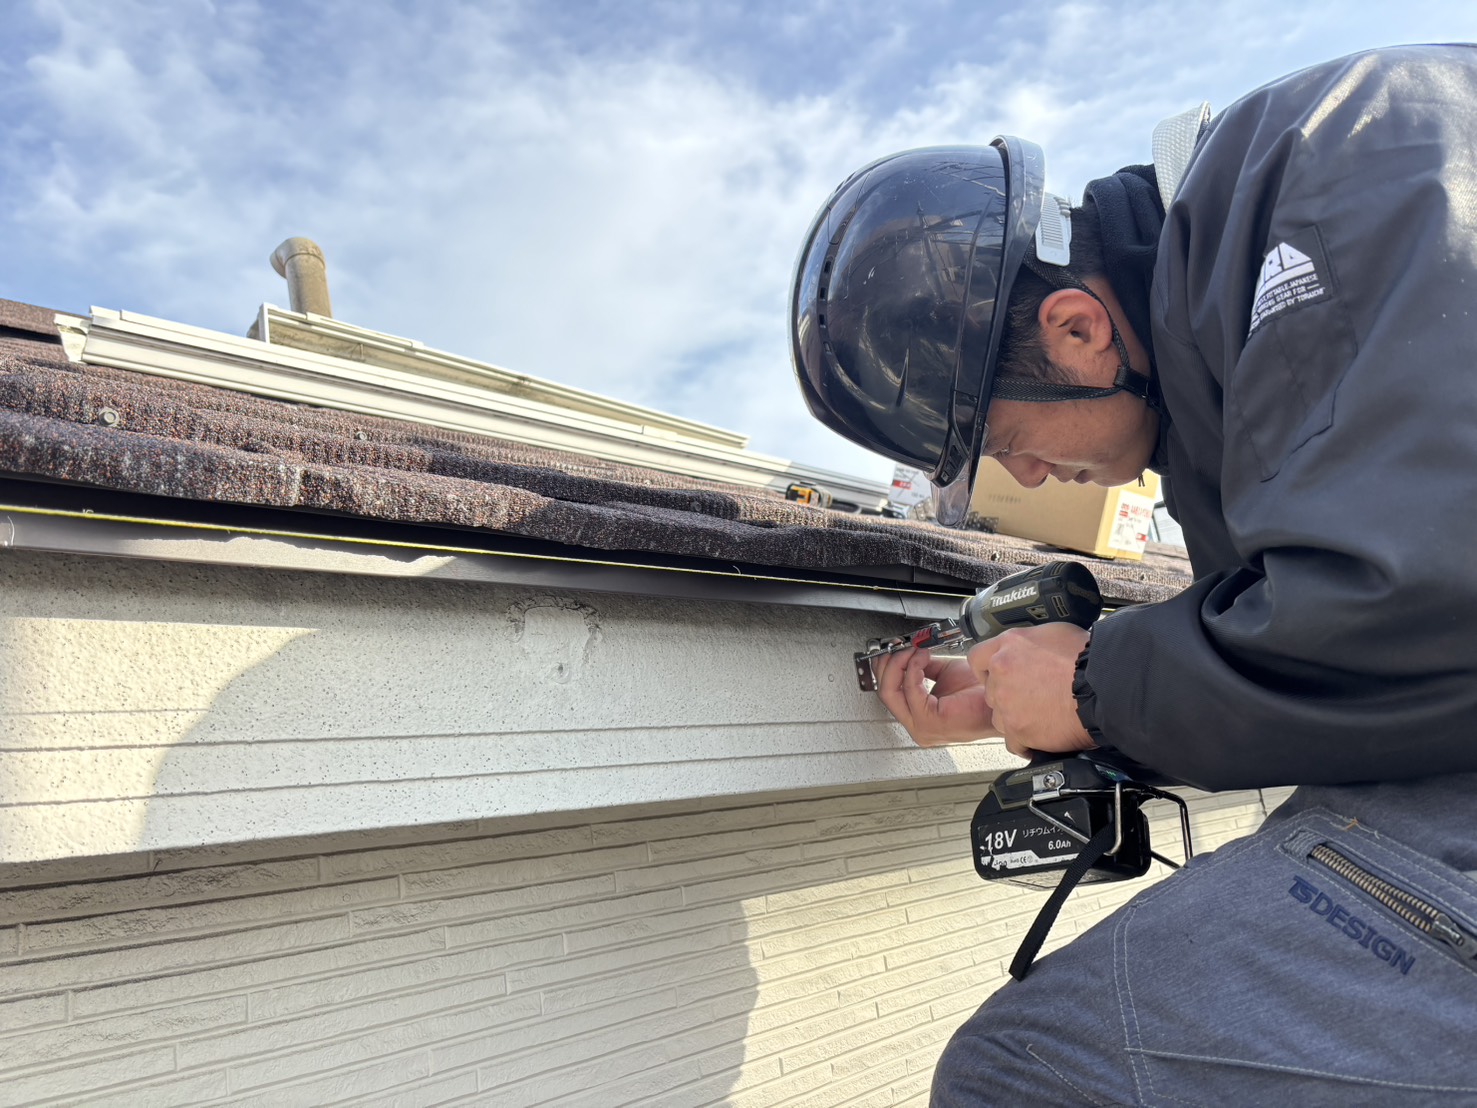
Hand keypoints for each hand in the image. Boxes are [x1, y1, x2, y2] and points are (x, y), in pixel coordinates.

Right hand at [873, 647, 999, 746]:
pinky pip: (910, 691)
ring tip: (914, 652)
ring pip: (890, 692)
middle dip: (889, 664)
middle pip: (884, 692)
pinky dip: (913, 669)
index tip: (892, 649)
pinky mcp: (930, 722)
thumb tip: (907, 652)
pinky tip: (923, 659)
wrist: (1000, 701)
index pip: (887, 692)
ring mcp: (921, 727)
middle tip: (899, 647)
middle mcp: (916, 726)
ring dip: (900, 664)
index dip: (885, 667)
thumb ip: (921, 667)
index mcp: (917, 717)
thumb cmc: (980, 694)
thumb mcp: (943, 673)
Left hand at [967, 624, 1094, 758]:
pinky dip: (1027, 742)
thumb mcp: (1056, 633)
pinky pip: (1014, 741)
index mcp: (1009, 645)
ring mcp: (1007, 702)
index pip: (977, 658)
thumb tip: (1032, 649)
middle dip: (1007, 695)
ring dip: (1016, 718)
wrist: (1106, 685)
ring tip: (1042, 716)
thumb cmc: (1089, 658)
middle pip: (990, 690)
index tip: (998, 676)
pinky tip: (1043, 735)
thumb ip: (1032, 643)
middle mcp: (1002, 671)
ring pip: (999, 717)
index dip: (988, 669)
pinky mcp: (1018, 729)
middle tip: (1032, 697)